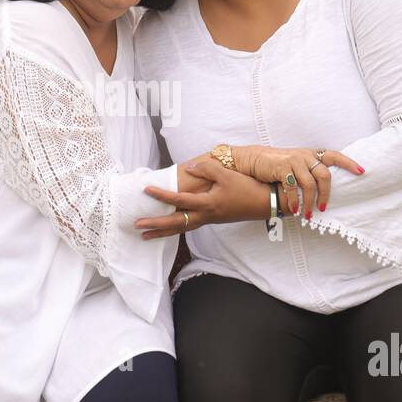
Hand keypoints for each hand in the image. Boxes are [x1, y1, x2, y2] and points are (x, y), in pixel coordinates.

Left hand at [135, 158, 269, 238]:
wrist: (264, 203)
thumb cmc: (247, 188)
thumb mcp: (228, 174)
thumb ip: (207, 169)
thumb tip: (189, 167)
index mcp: (208, 204)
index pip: (179, 201)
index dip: (162, 195)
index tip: (146, 190)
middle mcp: (205, 216)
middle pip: (175, 224)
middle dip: (155, 225)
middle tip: (137, 225)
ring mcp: (208, 220)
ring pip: (181, 228)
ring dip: (163, 231)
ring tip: (146, 234)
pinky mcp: (212, 220)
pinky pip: (188, 226)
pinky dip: (175, 229)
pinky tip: (169, 227)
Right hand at [230, 146, 362, 217]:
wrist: (256, 159)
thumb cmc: (279, 165)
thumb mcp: (297, 164)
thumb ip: (310, 172)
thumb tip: (324, 191)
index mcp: (312, 154)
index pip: (335, 156)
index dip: (349, 163)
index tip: (362, 172)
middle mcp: (305, 156)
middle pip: (325, 175)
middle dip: (326, 195)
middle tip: (323, 208)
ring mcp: (294, 161)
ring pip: (310, 184)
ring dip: (310, 202)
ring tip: (307, 214)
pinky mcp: (282, 167)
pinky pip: (293, 187)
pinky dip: (295, 200)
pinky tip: (294, 209)